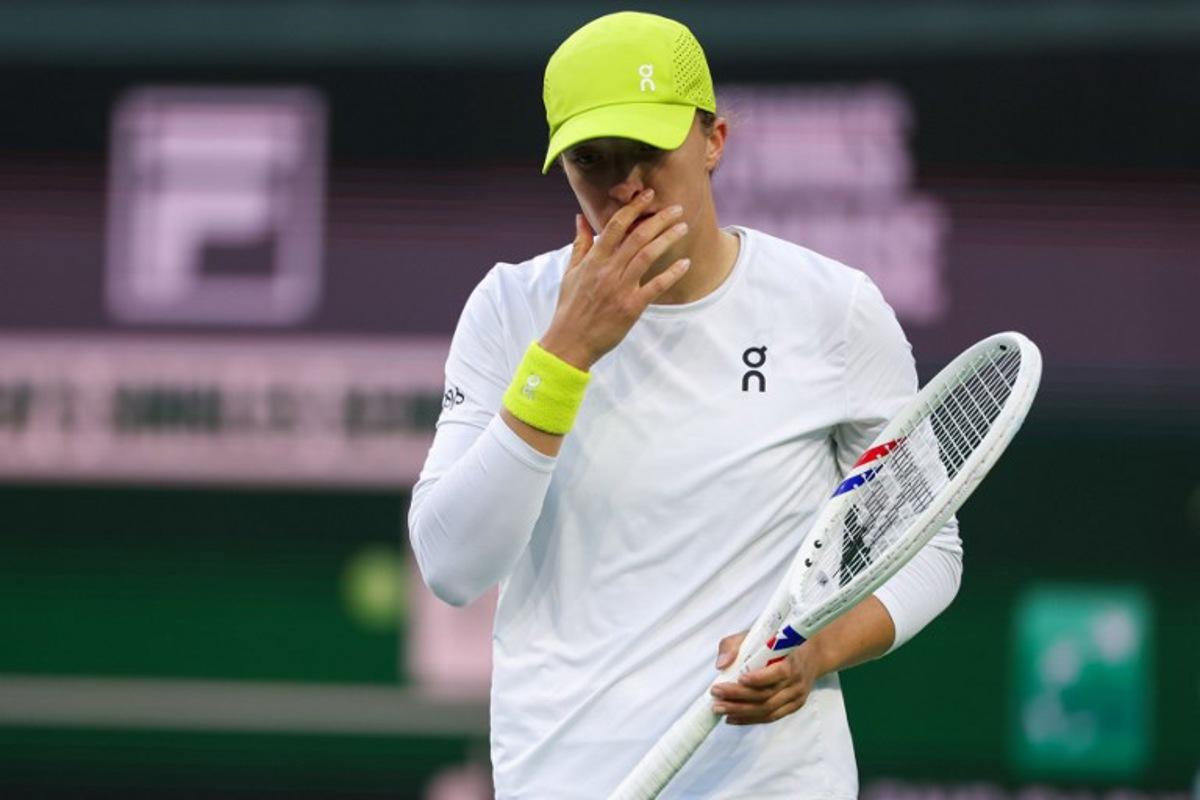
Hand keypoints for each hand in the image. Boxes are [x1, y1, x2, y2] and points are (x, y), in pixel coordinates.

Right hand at [539, 189, 691, 369]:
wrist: (570, 341)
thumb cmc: (570, 307)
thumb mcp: (570, 273)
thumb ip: (580, 244)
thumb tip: (580, 218)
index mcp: (594, 259)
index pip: (616, 225)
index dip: (633, 208)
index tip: (648, 195)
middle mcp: (608, 270)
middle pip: (638, 236)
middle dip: (659, 219)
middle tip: (676, 208)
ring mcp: (621, 288)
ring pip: (648, 255)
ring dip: (668, 239)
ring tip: (683, 228)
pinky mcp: (632, 306)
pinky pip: (656, 286)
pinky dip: (672, 273)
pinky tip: (684, 263)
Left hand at [708, 630, 823, 725]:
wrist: (811, 655)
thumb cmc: (777, 642)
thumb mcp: (756, 635)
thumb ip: (735, 645)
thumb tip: (721, 665)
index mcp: (791, 660)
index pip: (778, 673)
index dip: (759, 679)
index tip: (739, 678)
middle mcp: (796, 681)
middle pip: (767, 696)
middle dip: (739, 698)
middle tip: (716, 695)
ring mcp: (796, 696)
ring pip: (767, 710)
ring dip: (741, 712)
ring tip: (719, 709)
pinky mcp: (793, 707)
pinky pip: (771, 717)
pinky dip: (750, 719)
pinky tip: (732, 718)